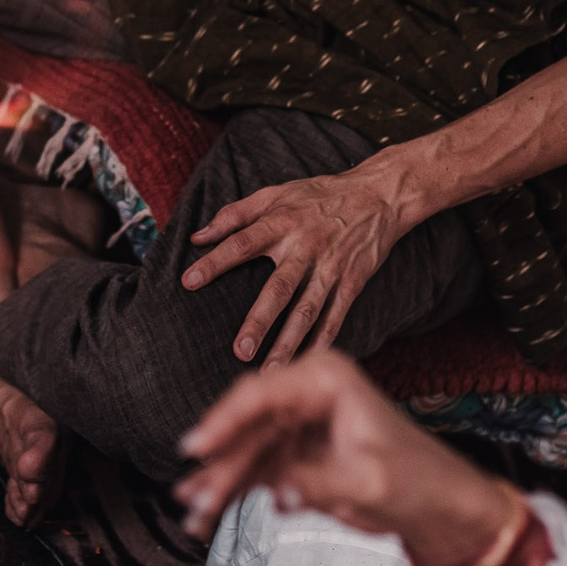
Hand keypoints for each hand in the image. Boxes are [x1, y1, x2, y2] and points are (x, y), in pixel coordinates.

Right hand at [174, 351, 514, 565]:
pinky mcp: (293, 454)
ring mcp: (296, 424)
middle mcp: (305, 394)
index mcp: (326, 378)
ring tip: (193, 511)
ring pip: (243, 450)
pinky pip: (252, 470)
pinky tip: (207, 511)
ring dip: (219, 481)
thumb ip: (319, 484)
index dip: (224, 420)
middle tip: (191, 494)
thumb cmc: (418, 478)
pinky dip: (232, 491)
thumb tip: (276, 492)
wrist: (439, 504)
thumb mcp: (370, 480)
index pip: (262, 393)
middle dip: (218, 461)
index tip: (197, 447)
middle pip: (246, 423)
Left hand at [182, 162, 411, 366]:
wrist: (378, 196)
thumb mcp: (276, 193)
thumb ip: (234, 214)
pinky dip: (323, 341)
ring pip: (308, 311)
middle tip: (241, 350)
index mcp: (282, 222)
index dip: (215, 261)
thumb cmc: (319, 195)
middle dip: (260, 320)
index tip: (188, 282)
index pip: (242, 243)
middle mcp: (306, 247)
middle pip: (279, 288)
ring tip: (271, 371)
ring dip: (290, 342)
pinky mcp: (352, 282)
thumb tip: (197, 236)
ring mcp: (331, 268)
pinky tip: (308, 362)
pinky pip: (336, 317)